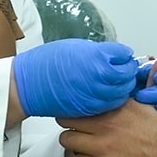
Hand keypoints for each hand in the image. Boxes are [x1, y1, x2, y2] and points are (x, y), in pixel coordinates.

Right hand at [11, 39, 139, 118]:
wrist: (29, 84)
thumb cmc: (47, 63)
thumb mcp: (76, 48)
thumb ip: (98, 52)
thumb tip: (114, 55)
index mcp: (96, 57)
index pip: (123, 55)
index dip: (124, 55)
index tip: (122, 56)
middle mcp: (99, 76)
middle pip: (126, 75)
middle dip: (127, 72)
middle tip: (123, 69)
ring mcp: (95, 94)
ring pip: (122, 92)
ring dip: (122, 87)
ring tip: (117, 82)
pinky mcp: (90, 109)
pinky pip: (110, 105)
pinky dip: (113, 99)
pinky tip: (108, 94)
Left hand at [59, 99, 156, 156]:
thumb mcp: (150, 105)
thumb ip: (132, 94)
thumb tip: (120, 82)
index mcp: (119, 106)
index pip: (82, 99)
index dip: (77, 104)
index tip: (75, 106)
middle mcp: (108, 125)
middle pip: (67, 119)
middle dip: (70, 121)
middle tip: (75, 124)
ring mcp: (103, 147)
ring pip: (67, 140)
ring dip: (72, 140)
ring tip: (80, 141)